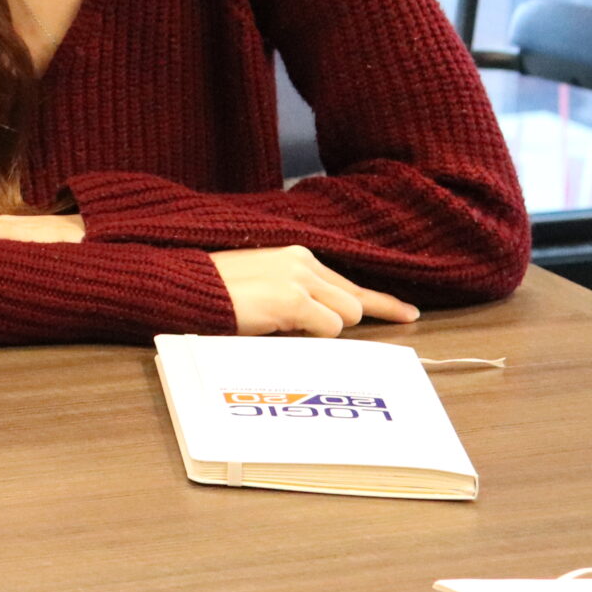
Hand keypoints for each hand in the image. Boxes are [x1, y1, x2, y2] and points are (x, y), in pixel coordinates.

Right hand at [212, 245, 419, 336]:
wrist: (185, 287)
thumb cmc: (216, 292)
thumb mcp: (261, 285)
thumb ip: (294, 294)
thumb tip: (319, 320)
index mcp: (295, 254)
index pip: (348, 282)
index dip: (381, 302)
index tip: (407, 312)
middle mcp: (302, 261)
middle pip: (353, 303)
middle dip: (344, 320)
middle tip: (347, 324)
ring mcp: (300, 279)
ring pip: (345, 317)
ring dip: (318, 331)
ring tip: (276, 325)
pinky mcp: (294, 300)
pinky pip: (327, 329)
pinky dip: (307, 337)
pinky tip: (274, 327)